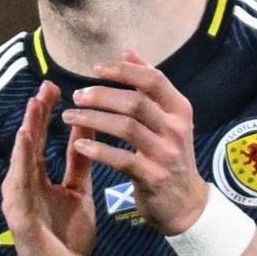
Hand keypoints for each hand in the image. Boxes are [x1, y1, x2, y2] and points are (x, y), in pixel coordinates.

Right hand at [1, 81, 95, 255]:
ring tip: (32, 109)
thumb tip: (88, 126)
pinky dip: (21, 166)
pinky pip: (21, 188)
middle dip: (35, 116)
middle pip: (28, 145)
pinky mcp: (20, 218)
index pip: (41, 139)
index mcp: (38, 178)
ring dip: (26, 136)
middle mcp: (23, 185)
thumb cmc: (67, 235)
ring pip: (21, 162)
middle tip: (44, 87)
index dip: (46, 114)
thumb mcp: (79, 191)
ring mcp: (18, 201)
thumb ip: (79, 162)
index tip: (55, 87)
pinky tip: (26, 147)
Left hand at [63, 51, 208, 235]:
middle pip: (136, 101)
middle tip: (77, 96)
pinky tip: (78, 146)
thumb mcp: (168, 119)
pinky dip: (97, 150)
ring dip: (93, 119)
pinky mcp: (152, 176)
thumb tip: (128, 52)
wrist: (186, 203)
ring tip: (70, 117)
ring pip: (125, 127)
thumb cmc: (171, 155)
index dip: (123, 70)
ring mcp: (166, 153)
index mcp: (180, 110)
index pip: (153, 80)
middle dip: (102, 95)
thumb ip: (150, 87)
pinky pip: (121, 159)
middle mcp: (176, 129)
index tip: (95, 68)